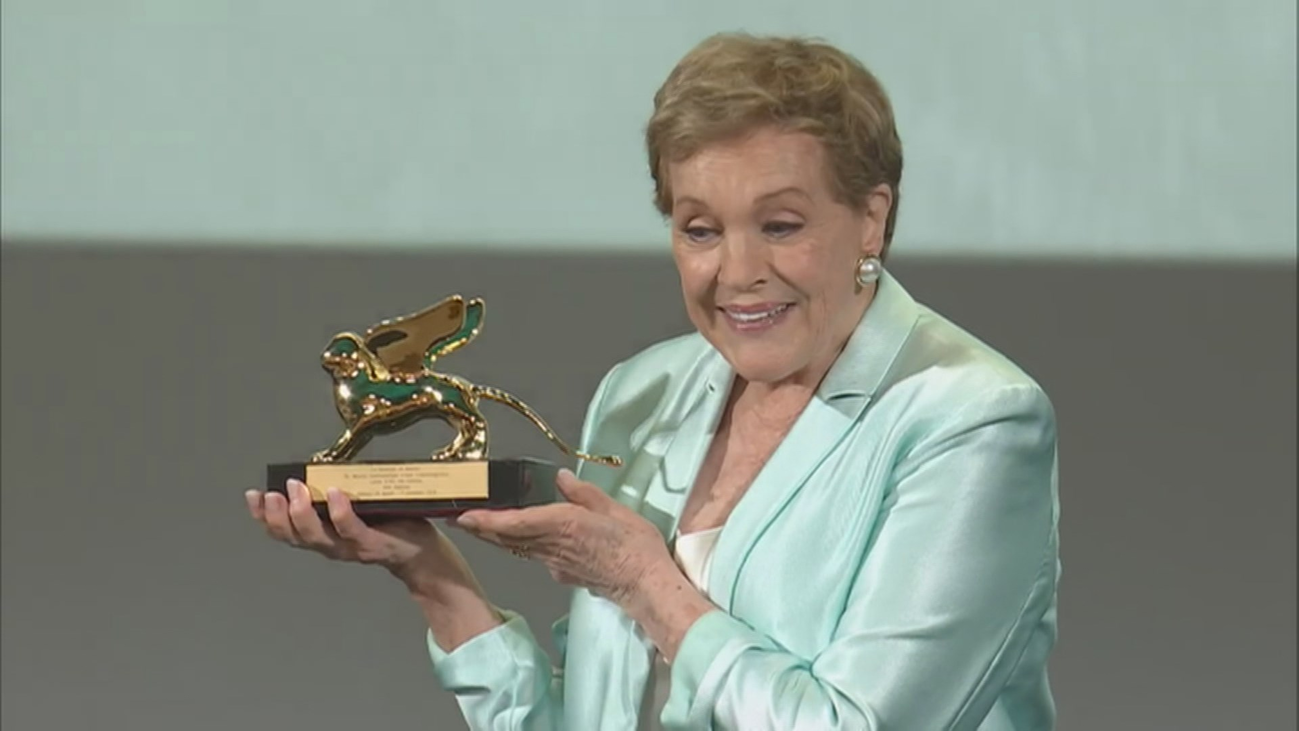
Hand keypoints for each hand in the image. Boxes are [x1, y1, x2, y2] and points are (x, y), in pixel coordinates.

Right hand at [245, 480, 463, 589]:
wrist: (423, 551)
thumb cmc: (389, 524)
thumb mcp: (356, 508)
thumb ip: (336, 495)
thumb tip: (319, 467)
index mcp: (324, 536)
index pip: (285, 531)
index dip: (264, 517)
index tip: (252, 496)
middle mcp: (332, 546)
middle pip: (294, 537)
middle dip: (278, 516)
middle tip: (272, 494)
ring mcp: (351, 548)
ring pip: (318, 538)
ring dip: (303, 514)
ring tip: (296, 491)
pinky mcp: (373, 545)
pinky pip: (352, 531)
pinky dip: (341, 513)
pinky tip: (335, 494)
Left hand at [452, 469, 673, 605]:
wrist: (645, 584)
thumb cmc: (635, 547)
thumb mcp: (614, 509)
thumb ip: (584, 493)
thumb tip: (562, 477)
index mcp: (565, 525)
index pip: (516, 522)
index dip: (486, 521)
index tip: (464, 515)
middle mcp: (553, 546)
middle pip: (508, 538)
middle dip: (480, 529)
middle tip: (458, 517)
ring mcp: (555, 563)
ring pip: (517, 548)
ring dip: (495, 537)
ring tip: (477, 525)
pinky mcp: (563, 573)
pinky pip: (534, 556)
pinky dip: (519, 546)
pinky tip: (516, 539)